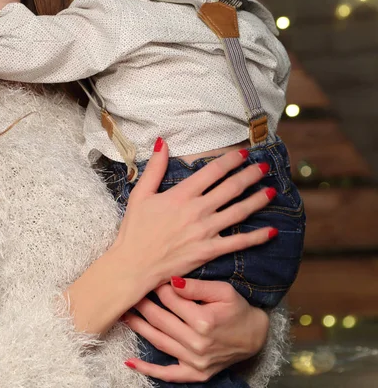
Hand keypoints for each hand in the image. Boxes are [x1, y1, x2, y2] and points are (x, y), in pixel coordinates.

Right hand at [113, 139, 276, 291]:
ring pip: (239, 212)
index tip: (243, 154)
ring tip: (272, 191)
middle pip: (231, 188)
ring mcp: (206, 231)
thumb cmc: (135, 229)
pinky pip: (239, 243)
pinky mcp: (209, 251)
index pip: (213, 172)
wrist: (134, 264)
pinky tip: (272, 231)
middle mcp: (197, 210)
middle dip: (250, 175)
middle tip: (264, 166)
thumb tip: (163, 142)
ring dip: (258, 200)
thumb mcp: (140, 194)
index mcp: (181, 194)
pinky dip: (257, 237)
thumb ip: (155, 168)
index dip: (230, 161)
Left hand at [122, 278, 268, 382]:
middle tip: (128, 291)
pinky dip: (148, 369)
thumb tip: (172, 280)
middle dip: (141, 304)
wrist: (254, 336)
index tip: (147, 276)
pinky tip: (130, 362)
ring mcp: (195, 361)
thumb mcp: (222, 290)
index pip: (170, 299)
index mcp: (204, 321)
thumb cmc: (237, 309)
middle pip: (160, 320)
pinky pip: (168, 374)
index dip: (157, 286)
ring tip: (122, 314)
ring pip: (158, 341)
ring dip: (137, 327)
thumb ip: (196, 286)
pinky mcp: (195, 373)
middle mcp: (197, 344)